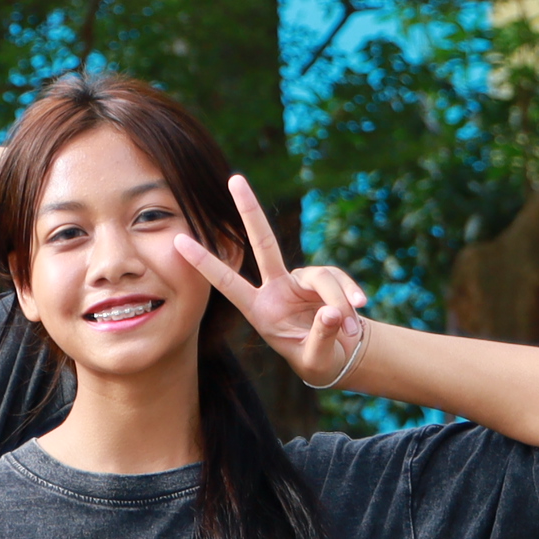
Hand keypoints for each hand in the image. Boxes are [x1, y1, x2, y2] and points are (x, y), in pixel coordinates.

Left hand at [171, 176, 372, 389]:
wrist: (338, 357)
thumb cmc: (317, 360)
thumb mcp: (315, 358)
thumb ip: (321, 336)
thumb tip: (332, 312)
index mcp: (260, 311)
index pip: (228, 283)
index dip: (205, 264)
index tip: (178, 242)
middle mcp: (276, 289)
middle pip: (263, 243)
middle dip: (250, 211)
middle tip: (235, 179)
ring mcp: (300, 280)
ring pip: (321, 277)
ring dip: (339, 301)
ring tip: (349, 329)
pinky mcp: (325, 279)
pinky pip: (340, 280)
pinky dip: (350, 295)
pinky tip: (359, 311)